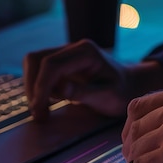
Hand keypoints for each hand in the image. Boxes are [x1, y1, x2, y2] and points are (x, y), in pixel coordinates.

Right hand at [24, 39, 162, 120]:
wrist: (129, 86)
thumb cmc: (121, 92)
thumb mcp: (107, 96)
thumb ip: (84, 92)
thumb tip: (61, 88)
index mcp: (86, 52)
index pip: (52, 64)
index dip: (41, 87)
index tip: (39, 109)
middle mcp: (72, 47)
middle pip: (36, 59)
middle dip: (33, 87)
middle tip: (38, 114)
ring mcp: (64, 52)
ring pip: (33, 63)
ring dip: (33, 87)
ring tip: (42, 112)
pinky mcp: (60, 62)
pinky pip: (39, 70)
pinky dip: (38, 87)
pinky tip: (48, 103)